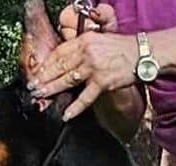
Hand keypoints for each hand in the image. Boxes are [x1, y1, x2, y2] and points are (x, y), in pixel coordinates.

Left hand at [30, 5, 137, 121]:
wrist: (142, 54)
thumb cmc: (122, 49)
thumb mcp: (99, 41)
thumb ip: (83, 49)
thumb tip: (68, 60)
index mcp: (83, 41)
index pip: (59, 52)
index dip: (46, 63)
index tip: (37, 71)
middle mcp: (86, 53)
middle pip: (59, 66)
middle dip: (43, 77)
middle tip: (33, 86)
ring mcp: (93, 68)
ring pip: (67, 80)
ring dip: (52, 89)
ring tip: (41, 96)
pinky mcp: (102, 82)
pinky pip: (85, 97)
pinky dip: (75, 107)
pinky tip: (66, 114)